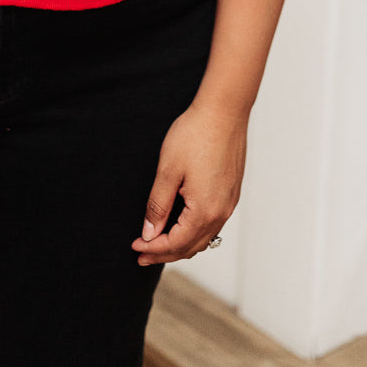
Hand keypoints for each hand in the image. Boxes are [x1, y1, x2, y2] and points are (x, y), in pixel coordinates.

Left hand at [132, 97, 246, 265]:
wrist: (224, 112)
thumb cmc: (195, 135)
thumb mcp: (168, 171)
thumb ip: (158, 206)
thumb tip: (149, 233)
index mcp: (204, 211)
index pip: (175, 243)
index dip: (153, 248)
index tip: (135, 247)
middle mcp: (221, 213)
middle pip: (191, 246)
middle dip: (165, 253)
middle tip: (143, 254)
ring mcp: (229, 204)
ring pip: (204, 238)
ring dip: (181, 245)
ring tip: (160, 245)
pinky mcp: (231, 193)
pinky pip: (213, 225)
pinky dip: (195, 233)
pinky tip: (183, 226)